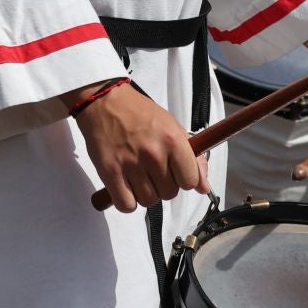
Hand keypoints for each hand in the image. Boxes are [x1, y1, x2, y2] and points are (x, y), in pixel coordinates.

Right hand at [71, 81, 207, 212]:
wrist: (104, 101)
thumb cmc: (140, 113)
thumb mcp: (171, 126)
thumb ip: (192, 158)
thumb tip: (203, 188)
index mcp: (173, 140)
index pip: (190, 181)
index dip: (184, 179)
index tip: (175, 172)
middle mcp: (154, 153)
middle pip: (170, 194)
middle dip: (163, 185)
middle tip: (152, 169)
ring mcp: (131, 164)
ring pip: (149, 201)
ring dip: (145, 193)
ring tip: (137, 175)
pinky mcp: (110, 173)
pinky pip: (127, 206)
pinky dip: (127, 201)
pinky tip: (125, 186)